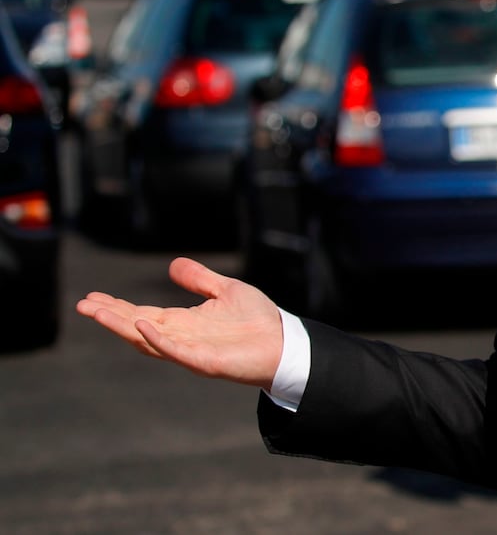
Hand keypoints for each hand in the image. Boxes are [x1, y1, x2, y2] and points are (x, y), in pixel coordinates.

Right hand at [76, 257, 284, 389]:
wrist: (284, 343)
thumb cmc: (258, 320)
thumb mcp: (226, 290)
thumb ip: (199, 280)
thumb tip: (172, 265)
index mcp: (183, 322)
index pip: (141, 314)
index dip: (116, 307)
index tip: (92, 297)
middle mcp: (181, 337)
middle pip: (136, 327)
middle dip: (109, 316)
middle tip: (82, 305)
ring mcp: (190, 351)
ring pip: (148, 340)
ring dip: (122, 327)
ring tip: (98, 313)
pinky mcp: (204, 362)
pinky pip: (175, 351)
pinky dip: (157, 339)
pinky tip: (141, 326)